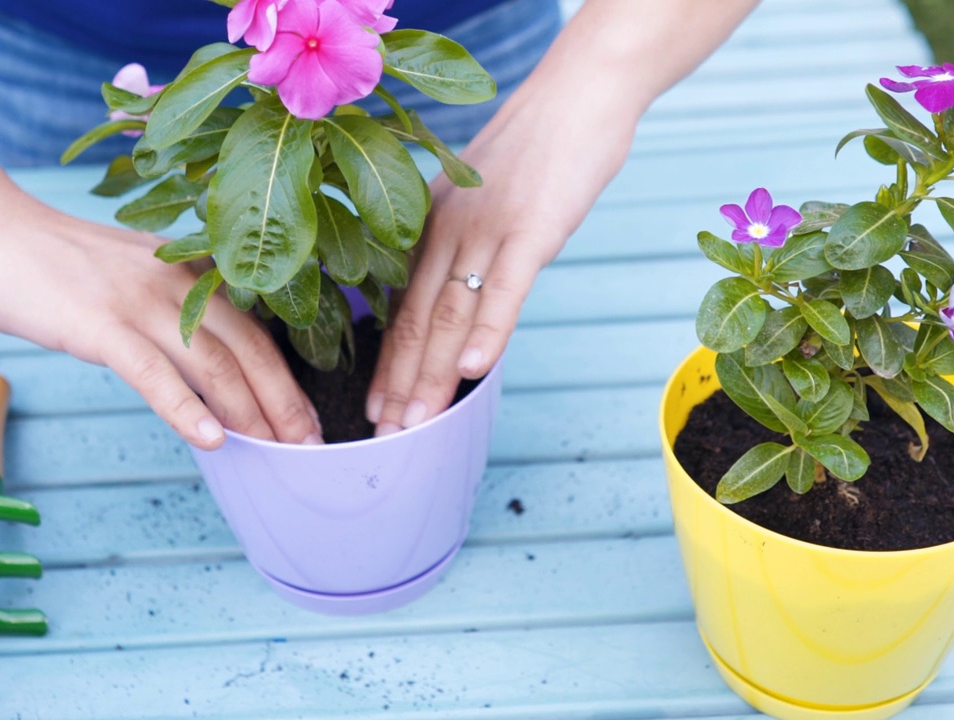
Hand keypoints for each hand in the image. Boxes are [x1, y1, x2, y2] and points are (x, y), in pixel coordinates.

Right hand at [0, 0, 320, 449]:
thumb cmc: (52, 263)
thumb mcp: (130, 279)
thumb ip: (170, 312)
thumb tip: (202, 367)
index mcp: (189, 272)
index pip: (254, 331)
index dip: (286, 379)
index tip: (308, 420)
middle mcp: (177, 284)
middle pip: (251, 350)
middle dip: (286, 404)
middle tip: (311, 449)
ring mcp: (140, 303)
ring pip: (215, 364)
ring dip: (252, 414)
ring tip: (278, 453)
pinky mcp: (99, 325)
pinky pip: (153, 373)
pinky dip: (184, 408)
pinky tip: (210, 441)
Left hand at [363, 0, 760, 434]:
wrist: (579, 93)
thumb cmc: (538, 149)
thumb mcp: (484, 199)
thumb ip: (466, 246)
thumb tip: (459, 296)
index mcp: (433, 226)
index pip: (402, 307)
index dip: (387, 363)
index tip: (375, 408)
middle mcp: (448, 230)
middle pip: (415, 320)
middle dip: (398, 384)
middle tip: (383, 436)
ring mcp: (488, 230)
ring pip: (448, 313)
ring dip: (430, 374)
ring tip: (414, 422)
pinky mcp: (532, 228)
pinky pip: (504, 288)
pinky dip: (487, 332)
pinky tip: (471, 371)